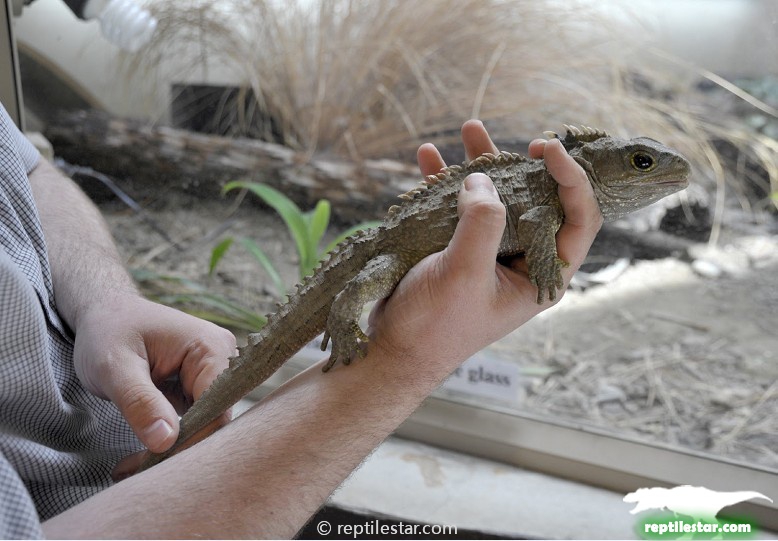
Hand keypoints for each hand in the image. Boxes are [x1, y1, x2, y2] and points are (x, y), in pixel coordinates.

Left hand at [73, 294, 235, 455]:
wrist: (104, 312)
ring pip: (205, 424)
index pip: (217, 410)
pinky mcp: (202, 384)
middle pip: (215, 420)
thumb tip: (166, 441)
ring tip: (132, 464)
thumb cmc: (108, 330)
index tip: (150, 464)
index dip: (189, 441)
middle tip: (132, 470)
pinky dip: (169, 437)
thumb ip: (139, 401)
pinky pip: (195, 419)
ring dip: (171, 446)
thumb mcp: (114, 366)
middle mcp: (224, 359)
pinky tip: (141, 452)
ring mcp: (215, 372)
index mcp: (212, 348)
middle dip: (177, 449)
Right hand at [366, 120, 601, 369]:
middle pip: (536, 201)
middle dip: (522, 165)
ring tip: (469, 128)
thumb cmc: (435, 326)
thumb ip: (481, 223)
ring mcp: (489, 253)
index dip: (572, 179)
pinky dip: (446, 183)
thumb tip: (483, 179)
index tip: (548, 148)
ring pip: (496, 199)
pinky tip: (428, 158)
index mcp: (542, 275)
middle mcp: (521, 261)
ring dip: (481, 164)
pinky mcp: (458, 248)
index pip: (577, 218)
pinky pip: (458, 208)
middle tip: (519, 140)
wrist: (393, 350)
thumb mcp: (465, 274)